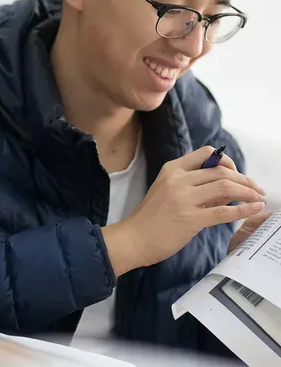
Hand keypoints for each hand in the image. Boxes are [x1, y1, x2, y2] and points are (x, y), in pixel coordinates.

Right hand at [102, 146, 265, 276]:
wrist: (134, 238)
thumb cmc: (151, 217)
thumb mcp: (167, 191)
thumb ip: (193, 186)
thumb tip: (224, 186)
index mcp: (172, 169)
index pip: (206, 154)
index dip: (227, 161)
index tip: (236, 172)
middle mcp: (178, 179)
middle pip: (221, 170)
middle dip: (244, 179)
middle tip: (256, 188)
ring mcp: (184, 198)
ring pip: (225, 186)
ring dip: (247, 191)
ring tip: (258, 197)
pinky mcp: (190, 219)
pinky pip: (224, 211)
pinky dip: (243, 209)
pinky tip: (254, 208)